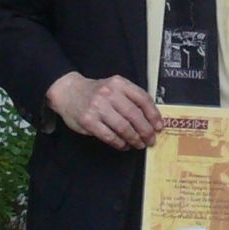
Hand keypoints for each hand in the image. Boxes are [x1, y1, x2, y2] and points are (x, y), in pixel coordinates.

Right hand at [45, 72, 161, 149]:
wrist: (69, 91)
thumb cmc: (96, 92)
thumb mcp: (115, 86)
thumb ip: (131, 97)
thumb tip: (151, 118)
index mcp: (120, 84)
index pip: (143, 99)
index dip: (154, 115)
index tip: (159, 126)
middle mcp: (109, 94)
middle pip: (134, 115)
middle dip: (146, 130)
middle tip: (151, 140)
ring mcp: (98, 107)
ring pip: (123, 127)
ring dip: (134, 139)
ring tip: (139, 144)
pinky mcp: (89, 121)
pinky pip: (109, 136)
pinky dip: (120, 143)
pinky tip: (124, 145)